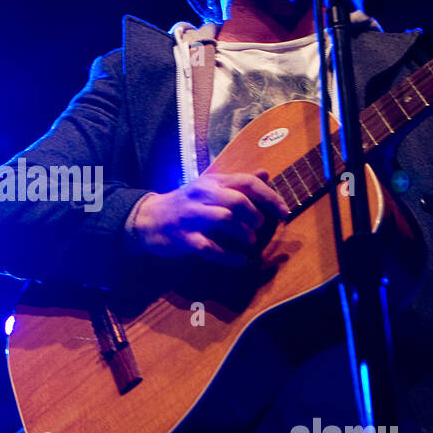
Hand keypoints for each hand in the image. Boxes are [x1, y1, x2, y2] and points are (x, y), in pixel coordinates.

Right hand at [132, 170, 290, 265]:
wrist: (149, 219)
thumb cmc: (185, 204)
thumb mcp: (209, 188)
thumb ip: (237, 182)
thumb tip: (266, 173)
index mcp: (212, 182)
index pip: (246, 182)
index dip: (270, 197)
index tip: (284, 212)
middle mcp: (202, 196)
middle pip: (237, 200)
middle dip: (255, 217)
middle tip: (259, 228)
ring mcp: (192, 217)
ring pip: (224, 219)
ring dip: (243, 234)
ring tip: (249, 242)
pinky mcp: (184, 238)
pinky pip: (209, 247)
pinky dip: (228, 255)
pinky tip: (238, 260)